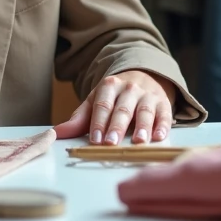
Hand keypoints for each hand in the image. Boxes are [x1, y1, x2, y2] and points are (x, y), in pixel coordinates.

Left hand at [53, 70, 175, 144]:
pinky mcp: (164, 104)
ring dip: (142, 127)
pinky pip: (164, 115)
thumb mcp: (95, 102)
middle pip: (122, 109)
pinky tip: (159, 136)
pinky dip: (162, 126)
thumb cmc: (115, 96)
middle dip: (116, 127)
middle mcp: (129, 89)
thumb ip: (79, 119)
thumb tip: (57, 133)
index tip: (94, 140)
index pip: (102, 105)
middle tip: (110, 143)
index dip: (98, 123)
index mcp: (109, 86)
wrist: (143, 77)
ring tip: (138, 141)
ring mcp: (148, 95)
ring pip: (144, 111)